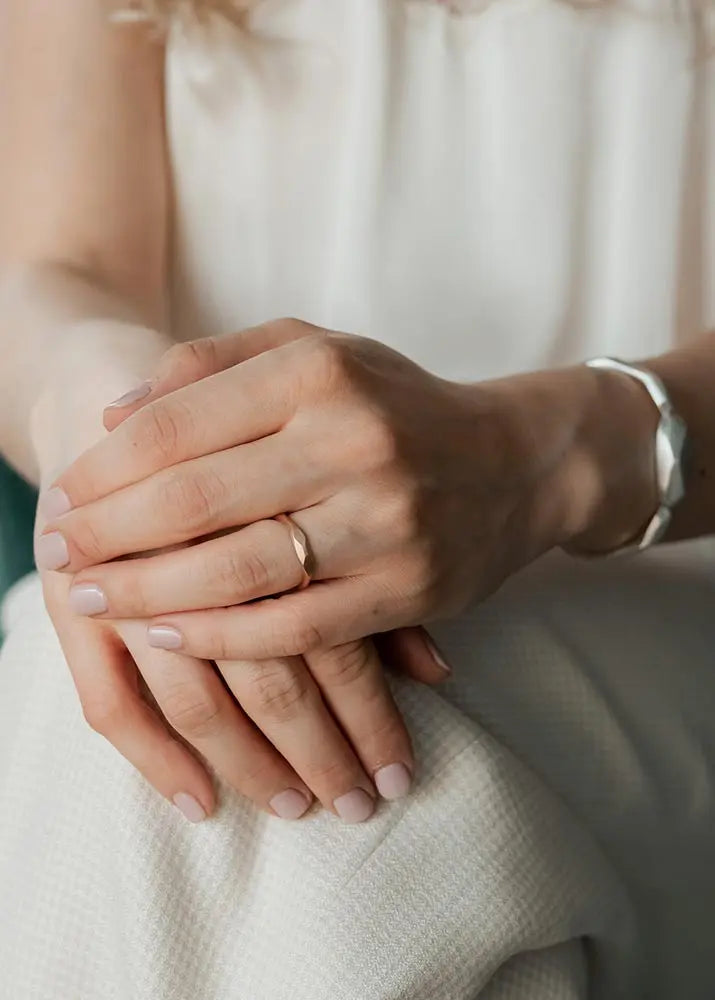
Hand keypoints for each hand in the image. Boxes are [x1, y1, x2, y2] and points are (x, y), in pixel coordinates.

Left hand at [35, 324, 448, 822]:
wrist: (518, 462)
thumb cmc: (396, 404)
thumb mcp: (316, 352)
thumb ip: (212, 366)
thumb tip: (115, 415)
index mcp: (318, 372)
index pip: (177, 424)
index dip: (103, 471)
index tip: (60, 497)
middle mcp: (353, 441)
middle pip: (194, 500)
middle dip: (107, 536)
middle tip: (57, 555)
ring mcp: (385, 520)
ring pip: (237, 571)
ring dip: (146, 594)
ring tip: (91, 601)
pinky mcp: (410, 587)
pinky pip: (296, 626)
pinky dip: (221, 638)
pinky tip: (168, 637)